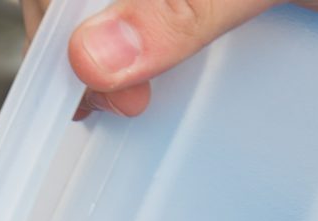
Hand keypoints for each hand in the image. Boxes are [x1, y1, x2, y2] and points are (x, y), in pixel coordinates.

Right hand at [20, 0, 317, 116]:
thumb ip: (186, 4)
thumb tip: (93, 58)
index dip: (65, 14)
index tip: (91, 75)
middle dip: (90, 41)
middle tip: (116, 107)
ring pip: (138, 15)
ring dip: (124, 59)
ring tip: (130, 112)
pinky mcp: (253, 0)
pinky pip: (187, 32)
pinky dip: (170, 66)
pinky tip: (170, 101)